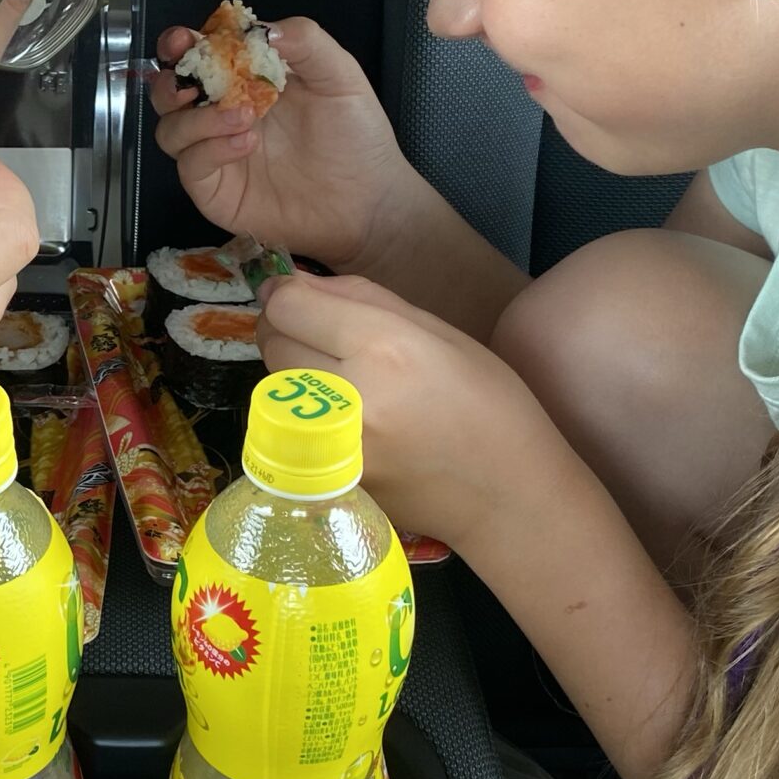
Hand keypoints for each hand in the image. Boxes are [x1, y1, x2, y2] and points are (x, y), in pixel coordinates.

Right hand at [148, 16, 424, 268]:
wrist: (369, 200)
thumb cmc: (356, 137)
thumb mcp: (339, 76)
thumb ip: (305, 42)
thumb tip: (260, 28)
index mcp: (245, 80)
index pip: (198, 56)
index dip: (182, 45)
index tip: (187, 40)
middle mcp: (222, 115)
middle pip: (169, 94)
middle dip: (170, 82)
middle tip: (192, 82)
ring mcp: (216, 154)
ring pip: (171, 131)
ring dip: (197, 119)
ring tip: (244, 116)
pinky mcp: (217, 192)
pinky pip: (191, 166)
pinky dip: (210, 150)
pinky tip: (246, 143)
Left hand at [257, 272, 558, 547]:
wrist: (505, 496)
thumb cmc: (488, 404)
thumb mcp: (438, 332)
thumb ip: (361, 299)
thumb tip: (292, 282)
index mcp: (384, 347)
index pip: (288, 307)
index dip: (286, 294)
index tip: (296, 296)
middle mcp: (348, 395)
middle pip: (273, 343)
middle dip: (287, 329)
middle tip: (323, 337)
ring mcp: (331, 445)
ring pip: (275, 386)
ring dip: (293, 372)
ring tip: (341, 378)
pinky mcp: (325, 479)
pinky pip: (289, 427)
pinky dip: (304, 413)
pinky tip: (345, 417)